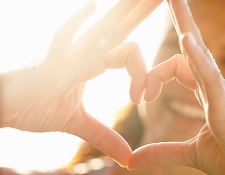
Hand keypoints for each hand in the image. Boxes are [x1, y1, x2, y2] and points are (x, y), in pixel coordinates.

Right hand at [1, 0, 161, 166]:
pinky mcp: (49, 63)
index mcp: (93, 64)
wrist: (6, 107)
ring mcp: (68, 56)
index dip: (141, 74)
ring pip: (102, 30)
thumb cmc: (37, 107)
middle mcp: (85, 55)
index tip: (140, 98)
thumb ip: (104, 135)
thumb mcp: (77, 123)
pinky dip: (76, 24)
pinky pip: (64, 40)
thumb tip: (127, 158)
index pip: (128, 52)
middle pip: (120, 29)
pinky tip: (92, 5)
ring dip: (124, 12)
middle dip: (141, 12)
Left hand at [128, 0, 224, 173]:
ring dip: (186, 25)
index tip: (140, 96)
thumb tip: (133, 159)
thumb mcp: (190, 152)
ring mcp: (221, 95)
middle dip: (182, 20)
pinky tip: (187, 39)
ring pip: (202, 53)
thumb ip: (162, 151)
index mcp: (207, 93)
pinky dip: (199, 60)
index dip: (154, 77)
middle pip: (195, 45)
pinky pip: (211, 78)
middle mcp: (214, 87)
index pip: (178, 67)